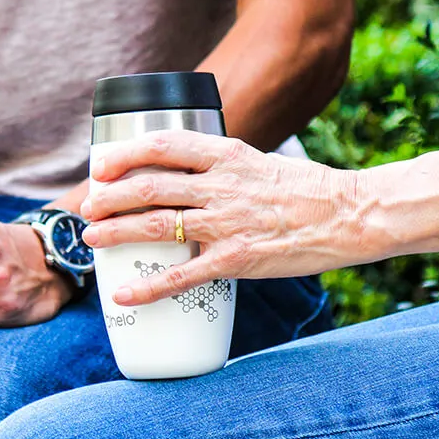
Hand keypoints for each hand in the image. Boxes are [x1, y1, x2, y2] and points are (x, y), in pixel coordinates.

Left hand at [80, 130, 354, 305]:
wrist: (349, 215)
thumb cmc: (306, 190)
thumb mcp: (259, 162)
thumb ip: (222, 168)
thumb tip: (185, 176)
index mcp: (227, 154)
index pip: (162, 145)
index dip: (124, 155)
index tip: (102, 165)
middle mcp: (222, 185)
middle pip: (149, 187)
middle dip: (110, 197)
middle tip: (88, 205)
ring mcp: (227, 223)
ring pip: (157, 226)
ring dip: (116, 233)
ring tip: (92, 238)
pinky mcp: (236, 259)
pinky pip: (182, 275)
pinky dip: (147, 286)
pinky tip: (124, 293)